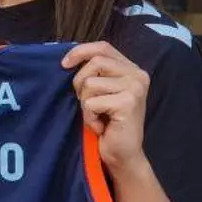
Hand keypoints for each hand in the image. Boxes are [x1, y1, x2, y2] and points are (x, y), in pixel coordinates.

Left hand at [62, 43, 148, 172]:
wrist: (123, 155)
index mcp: (131, 69)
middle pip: (94, 62)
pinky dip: (89, 117)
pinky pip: (91, 103)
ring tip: (97, 116)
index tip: (64, 64)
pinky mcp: (128, 102)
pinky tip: (101, 126)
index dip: (80, 52)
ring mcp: (135, 88)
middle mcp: (138, 75)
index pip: (103, 47)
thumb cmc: (107, 123)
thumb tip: (67, 59)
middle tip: (88, 104)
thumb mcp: (101, 92)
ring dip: (85, 104)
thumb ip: (94, 74)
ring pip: (90, 84)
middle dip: (80, 83)